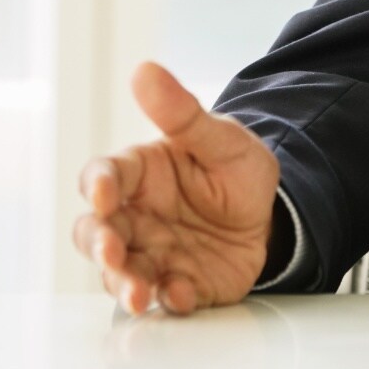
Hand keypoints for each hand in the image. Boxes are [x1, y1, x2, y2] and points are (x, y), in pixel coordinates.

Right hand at [72, 60, 280, 315]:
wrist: (272, 214)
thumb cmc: (235, 169)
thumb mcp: (220, 138)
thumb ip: (182, 114)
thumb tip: (145, 70)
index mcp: (139, 175)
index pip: (103, 177)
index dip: (97, 186)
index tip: (103, 194)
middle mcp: (135, 218)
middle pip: (95, 233)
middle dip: (99, 245)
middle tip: (113, 253)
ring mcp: (152, 254)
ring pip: (119, 273)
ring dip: (124, 283)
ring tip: (140, 293)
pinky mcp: (178, 284)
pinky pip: (165, 297)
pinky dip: (169, 298)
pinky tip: (180, 294)